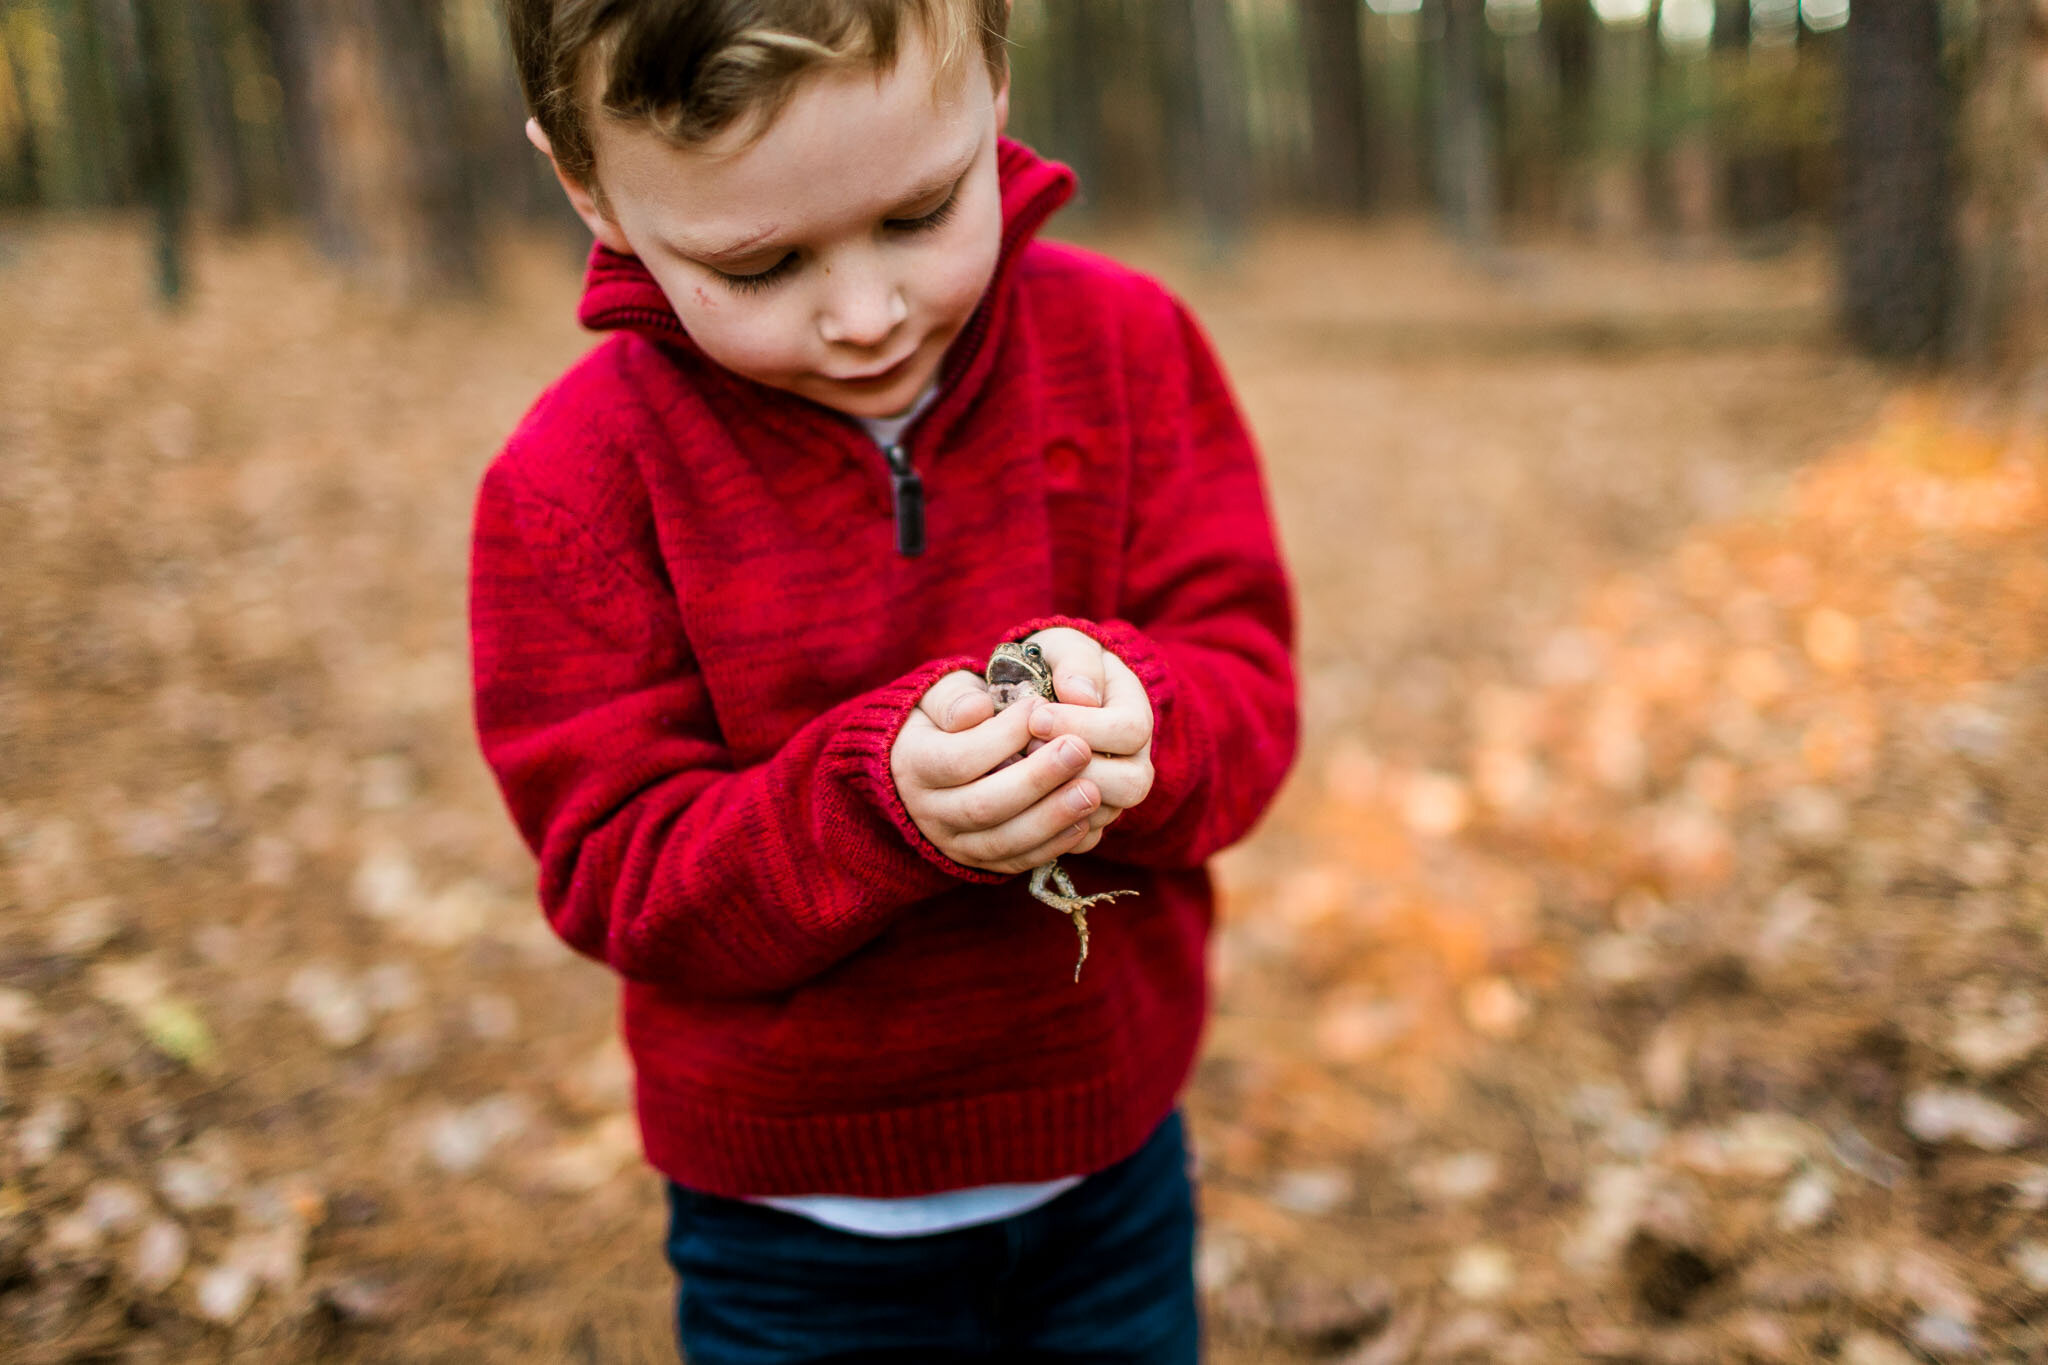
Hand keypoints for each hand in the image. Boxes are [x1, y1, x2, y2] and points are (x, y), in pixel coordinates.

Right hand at [890, 671, 1105, 874]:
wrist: (930, 763)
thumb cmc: (945, 718)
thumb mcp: (938, 695)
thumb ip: (954, 697)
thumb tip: (976, 710)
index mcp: (912, 764)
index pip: (957, 759)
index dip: (1003, 737)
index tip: (1040, 707)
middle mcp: (927, 811)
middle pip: (983, 806)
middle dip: (1036, 779)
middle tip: (1080, 749)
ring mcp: (953, 842)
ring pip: (1002, 841)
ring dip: (1051, 818)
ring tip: (1091, 790)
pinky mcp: (979, 862)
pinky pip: (1016, 861)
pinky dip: (1052, 844)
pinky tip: (1084, 820)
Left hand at [1017, 629, 1154, 823]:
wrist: (1044, 692)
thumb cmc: (1055, 664)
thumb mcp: (1064, 647)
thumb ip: (1074, 662)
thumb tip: (1079, 695)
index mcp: (1135, 712)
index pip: (1130, 730)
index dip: (1084, 727)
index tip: (1036, 716)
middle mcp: (1136, 759)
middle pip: (1132, 784)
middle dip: (1074, 769)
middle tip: (1027, 749)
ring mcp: (1114, 794)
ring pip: (1104, 816)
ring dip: (1058, 799)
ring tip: (1018, 773)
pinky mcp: (1090, 818)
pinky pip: (1079, 838)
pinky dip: (1047, 825)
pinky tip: (1014, 799)